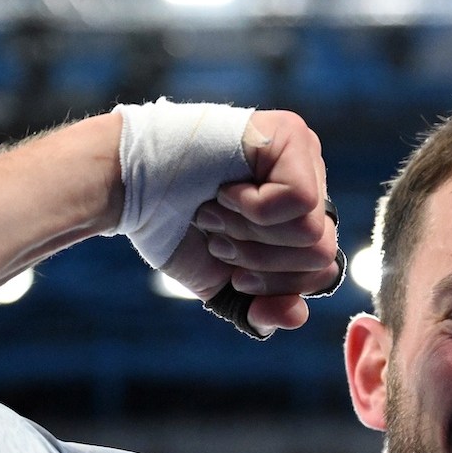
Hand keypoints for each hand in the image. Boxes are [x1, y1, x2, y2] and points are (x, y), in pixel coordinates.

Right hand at [162, 110, 340, 334]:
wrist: (128, 186)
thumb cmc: (173, 227)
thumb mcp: (222, 281)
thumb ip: (261, 307)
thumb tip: (298, 316)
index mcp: (299, 218)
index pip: (323, 271)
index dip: (276, 284)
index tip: (231, 269)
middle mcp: (310, 183)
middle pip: (322, 255)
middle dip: (261, 261)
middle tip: (218, 237)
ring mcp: (304, 156)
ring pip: (313, 231)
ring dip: (251, 234)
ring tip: (216, 212)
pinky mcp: (292, 136)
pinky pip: (301, 200)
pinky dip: (254, 209)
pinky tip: (225, 190)